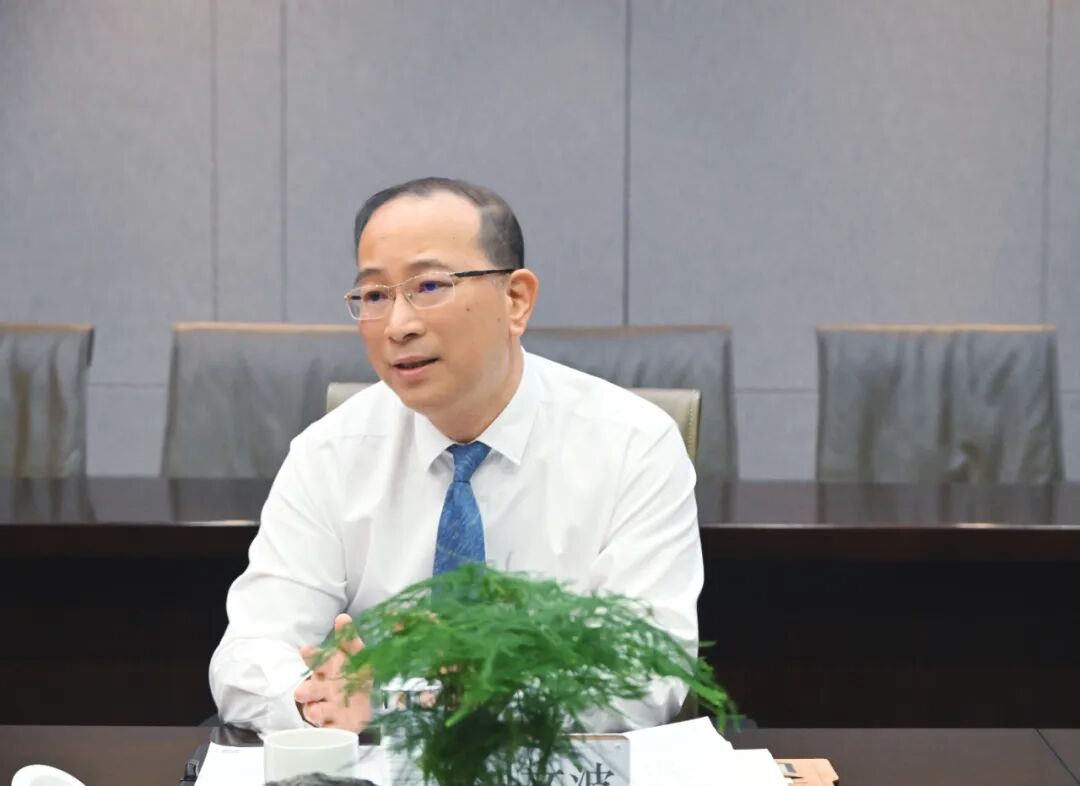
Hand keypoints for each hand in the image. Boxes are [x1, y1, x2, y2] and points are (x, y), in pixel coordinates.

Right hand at [294, 613, 371, 730]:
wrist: (376, 703)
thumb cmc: (360, 676)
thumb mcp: (360, 656)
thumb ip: (350, 639)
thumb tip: (342, 618)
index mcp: (329, 669)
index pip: (316, 660)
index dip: (311, 656)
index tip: (307, 651)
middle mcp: (324, 689)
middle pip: (308, 690)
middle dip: (307, 690)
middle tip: (304, 691)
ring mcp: (328, 708)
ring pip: (314, 711)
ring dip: (316, 711)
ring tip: (320, 711)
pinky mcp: (335, 727)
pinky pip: (327, 731)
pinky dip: (328, 730)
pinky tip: (332, 727)